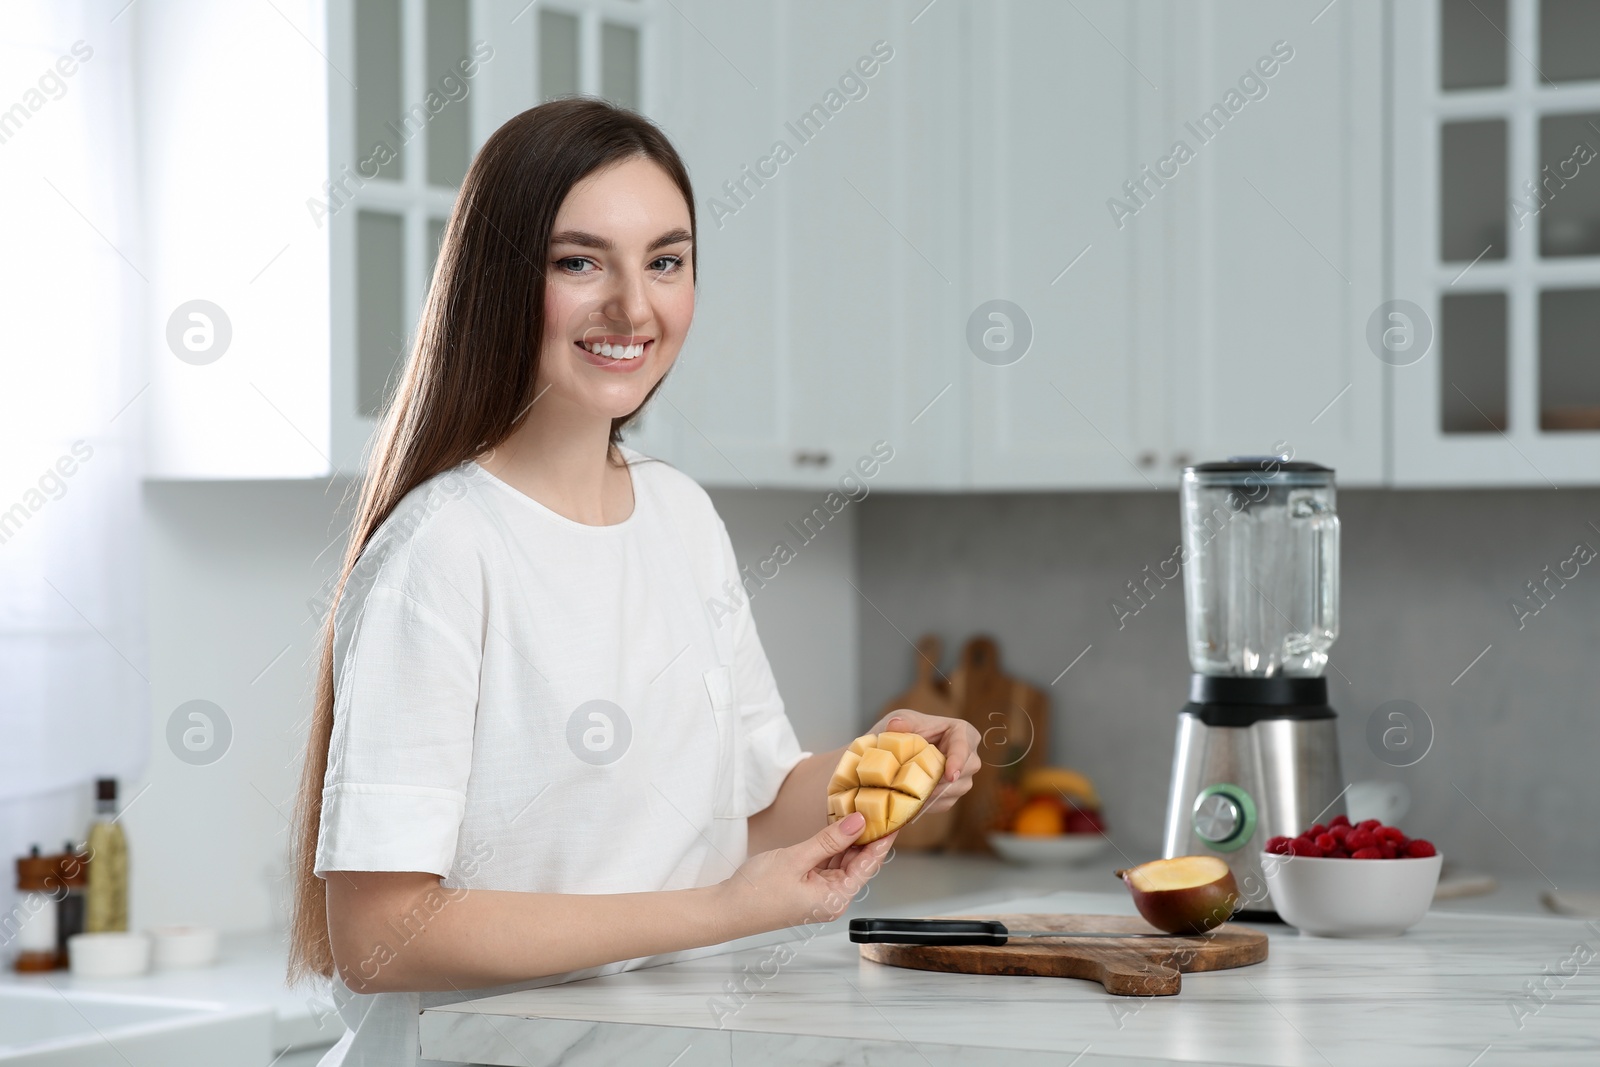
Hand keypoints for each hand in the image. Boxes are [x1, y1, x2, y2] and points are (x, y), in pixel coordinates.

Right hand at [719, 812, 894, 934]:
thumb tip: (858, 822)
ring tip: (858, 813)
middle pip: (858, 863)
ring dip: (848, 840)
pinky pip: (827, 865)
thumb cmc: (756, 892)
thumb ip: (829, 840)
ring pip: (842, 862)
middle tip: (875, 807)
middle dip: (866, 836)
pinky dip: (832, 847)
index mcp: (835, 898)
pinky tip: (836, 829)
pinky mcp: (808, 889)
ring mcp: (820, 895)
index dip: (881, 840)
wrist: (727, 909)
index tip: (893, 819)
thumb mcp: (796, 859)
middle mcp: (832, 900)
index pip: (868, 865)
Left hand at [869, 708, 980, 815]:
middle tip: (922, 786)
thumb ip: (902, 722)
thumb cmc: (908, 728)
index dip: (958, 762)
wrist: (899, 749)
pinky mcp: (953, 794)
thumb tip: (894, 725)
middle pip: (965, 771)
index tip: (950, 775)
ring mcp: (963, 777)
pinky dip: (929, 803)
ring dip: (935, 792)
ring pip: (957, 790)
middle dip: (943, 780)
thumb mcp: (905, 720)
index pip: (964, 748)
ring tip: (912, 792)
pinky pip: (946, 803)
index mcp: (963, 733)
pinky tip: (913, 800)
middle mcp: (968, 756)